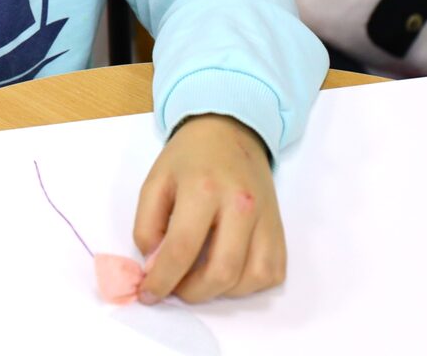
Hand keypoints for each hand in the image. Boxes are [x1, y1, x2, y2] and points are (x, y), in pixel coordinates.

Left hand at [133, 114, 285, 303]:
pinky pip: (270, 274)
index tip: (149, 293)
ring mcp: (265, 218)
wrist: (230, 132)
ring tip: (198, 278)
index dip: (162, 280)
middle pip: (221, 273)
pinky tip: (227, 270)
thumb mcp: (155, 181)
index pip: (181, 249)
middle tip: (174, 288)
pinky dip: (247, 284)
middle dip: (191, 293)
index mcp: (203, 188)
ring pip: (249, 280)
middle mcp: (241, 205)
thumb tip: (154, 266)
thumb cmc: (189, 158)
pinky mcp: (279, 229)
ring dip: (219, 291)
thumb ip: (147, 225)